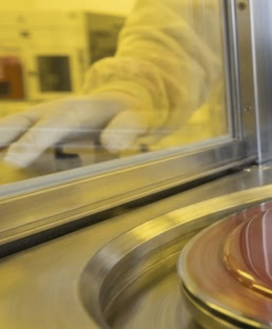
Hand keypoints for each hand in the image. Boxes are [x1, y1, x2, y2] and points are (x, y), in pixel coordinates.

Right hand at [0, 92, 149, 167]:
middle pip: (20, 123)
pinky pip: (11, 131)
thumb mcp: (133, 120)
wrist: (114, 101)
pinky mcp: (32, 123)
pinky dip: (2, 141)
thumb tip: (111, 143)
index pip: (51, 127)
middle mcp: (50, 111)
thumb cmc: (123, 115)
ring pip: (11, 125)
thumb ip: (123, 130)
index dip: (32, 142)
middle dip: (3, 137)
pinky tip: (0, 156)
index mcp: (75, 112)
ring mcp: (38, 116)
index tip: (14, 158)